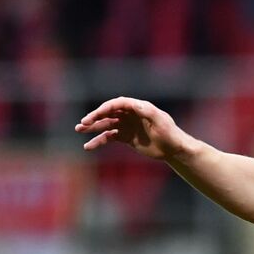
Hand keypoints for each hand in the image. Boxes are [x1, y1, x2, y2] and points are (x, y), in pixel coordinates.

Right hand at [74, 97, 191, 160]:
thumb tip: (137, 105)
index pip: (117, 104)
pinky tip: (88, 146)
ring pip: (105, 125)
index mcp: (137, 107)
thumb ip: (149, 112)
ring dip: (92, 127)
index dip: (104, 109)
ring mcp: (126, 126)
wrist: (174, 149)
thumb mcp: (161, 121)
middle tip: (83, 123)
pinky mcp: (126, 138)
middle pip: (108, 113)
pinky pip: (109, 137)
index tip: (94, 116)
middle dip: (94, 117)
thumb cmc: (170, 133)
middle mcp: (129, 115)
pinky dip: (98, 141)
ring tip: (79, 130)